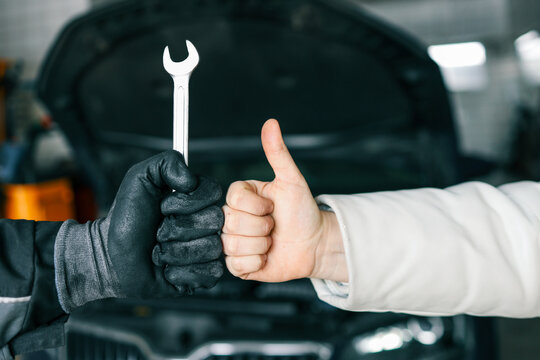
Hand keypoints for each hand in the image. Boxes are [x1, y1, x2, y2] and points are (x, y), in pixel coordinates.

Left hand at [55, 150, 223, 311]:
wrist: (110, 255)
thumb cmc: (127, 218)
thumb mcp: (139, 178)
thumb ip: (167, 162)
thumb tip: (191, 178)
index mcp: (197, 199)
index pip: (214, 192)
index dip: (187, 201)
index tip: (163, 205)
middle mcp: (206, 223)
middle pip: (213, 221)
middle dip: (176, 228)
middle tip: (157, 231)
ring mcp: (207, 250)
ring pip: (210, 248)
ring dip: (175, 252)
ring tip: (158, 251)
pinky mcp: (203, 276)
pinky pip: (209, 273)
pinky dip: (181, 272)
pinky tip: (166, 269)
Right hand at [221, 119, 346, 282]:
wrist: (313, 244)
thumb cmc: (303, 212)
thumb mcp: (292, 180)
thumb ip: (277, 153)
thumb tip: (271, 123)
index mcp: (241, 197)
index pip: (234, 200)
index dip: (258, 206)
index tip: (272, 207)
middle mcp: (234, 218)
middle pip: (232, 223)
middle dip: (262, 227)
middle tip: (274, 226)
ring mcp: (234, 241)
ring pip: (233, 244)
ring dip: (260, 245)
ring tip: (271, 241)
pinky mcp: (238, 264)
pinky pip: (236, 265)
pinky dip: (256, 262)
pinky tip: (266, 255)